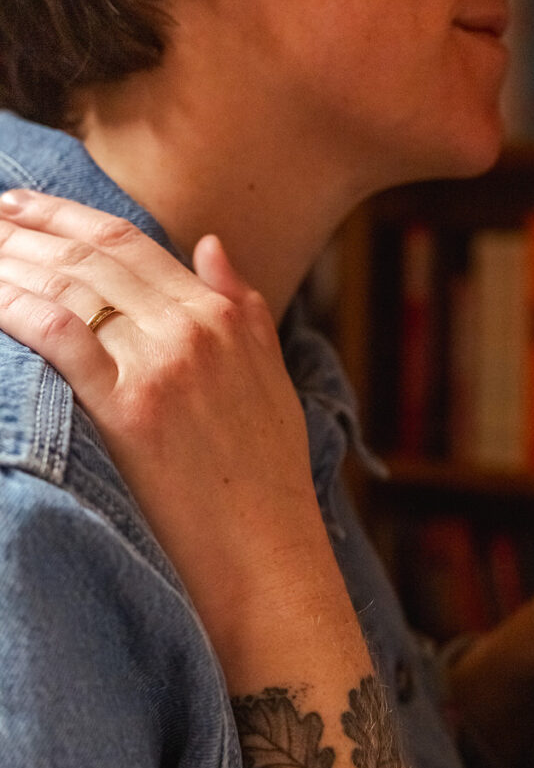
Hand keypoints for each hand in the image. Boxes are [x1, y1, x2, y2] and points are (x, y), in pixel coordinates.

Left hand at [0, 189, 328, 656]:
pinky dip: (16, 306)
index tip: (25, 208)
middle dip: (27, 227)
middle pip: (92, 256)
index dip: (68, 216)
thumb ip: (245, 310)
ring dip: (12, 259)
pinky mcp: (130, 410)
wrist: (269, 559)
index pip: (131, 243)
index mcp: (223, 319)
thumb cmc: (268, 482)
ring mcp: (162, 366)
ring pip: (70, 286)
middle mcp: (193, 330)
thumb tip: (212, 244)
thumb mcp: (273, 382)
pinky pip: (59, 334)